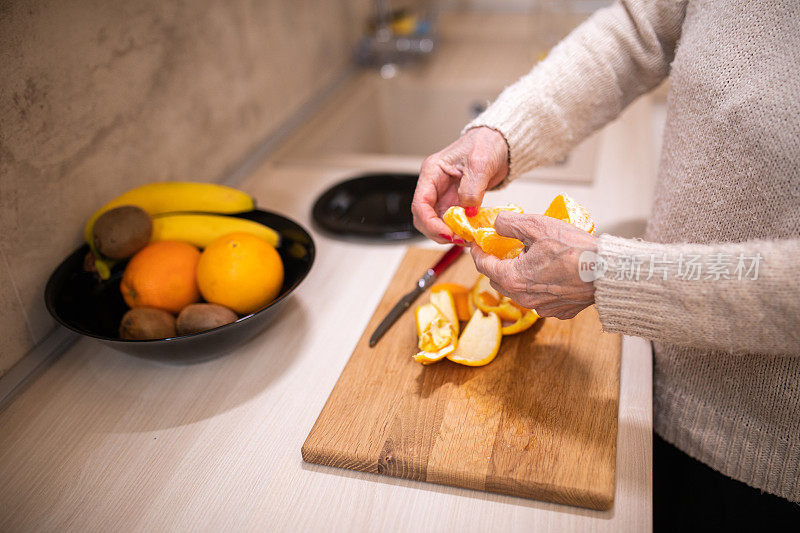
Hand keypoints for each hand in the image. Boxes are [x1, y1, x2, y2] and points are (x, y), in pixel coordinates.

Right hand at [412, 127, 508, 242]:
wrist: (501, 144)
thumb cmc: (487, 144)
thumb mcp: (480, 163)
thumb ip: (472, 188)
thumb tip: (467, 211)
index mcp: (432, 172)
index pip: (420, 203)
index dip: (429, 222)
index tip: (446, 233)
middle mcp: (435, 185)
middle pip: (424, 217)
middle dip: (438, 232)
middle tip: (458, 239)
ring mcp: (445, 195)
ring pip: (437, 223)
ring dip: (449, 234)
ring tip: (466, 238)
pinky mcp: (457, 203)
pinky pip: (453, 222)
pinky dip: (460, 231)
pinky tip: (471, 233)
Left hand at [471, 212, 597, 319]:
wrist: (607, 271)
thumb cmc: (574, 249)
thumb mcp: (537, 225)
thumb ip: (510, 223)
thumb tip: (497, 224)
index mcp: (513, 278)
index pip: (483, 265)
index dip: (477, 251)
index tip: (478, 242)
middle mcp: (523, 298)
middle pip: (498, 279)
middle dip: (497, 263)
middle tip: (503, 248)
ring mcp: (541, 308)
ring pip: (518, 290)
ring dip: (518, 275)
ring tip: (529, 258)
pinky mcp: (558, 311)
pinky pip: (539, 298)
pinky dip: (539, 286)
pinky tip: (550, 272)